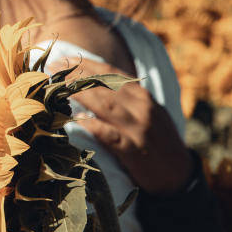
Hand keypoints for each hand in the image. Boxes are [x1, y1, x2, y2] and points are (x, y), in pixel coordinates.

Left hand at [53, 57, 193, 196]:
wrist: (178, 172)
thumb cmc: (157, 139)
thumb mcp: (148, 112)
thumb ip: (126, 98)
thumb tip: (93, 83)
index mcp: (143, 96)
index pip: (111, 73)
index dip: (86, 64)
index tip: (65, 58)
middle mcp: (141, 108)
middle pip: (104, 86)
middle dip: (77, 75)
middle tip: (53, 68)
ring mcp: (137, 129)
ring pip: (105, 105)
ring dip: (79, 95)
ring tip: (58, 88)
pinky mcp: (132, 150)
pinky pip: (109, 135)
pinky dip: (93, 126)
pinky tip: (77, 120)